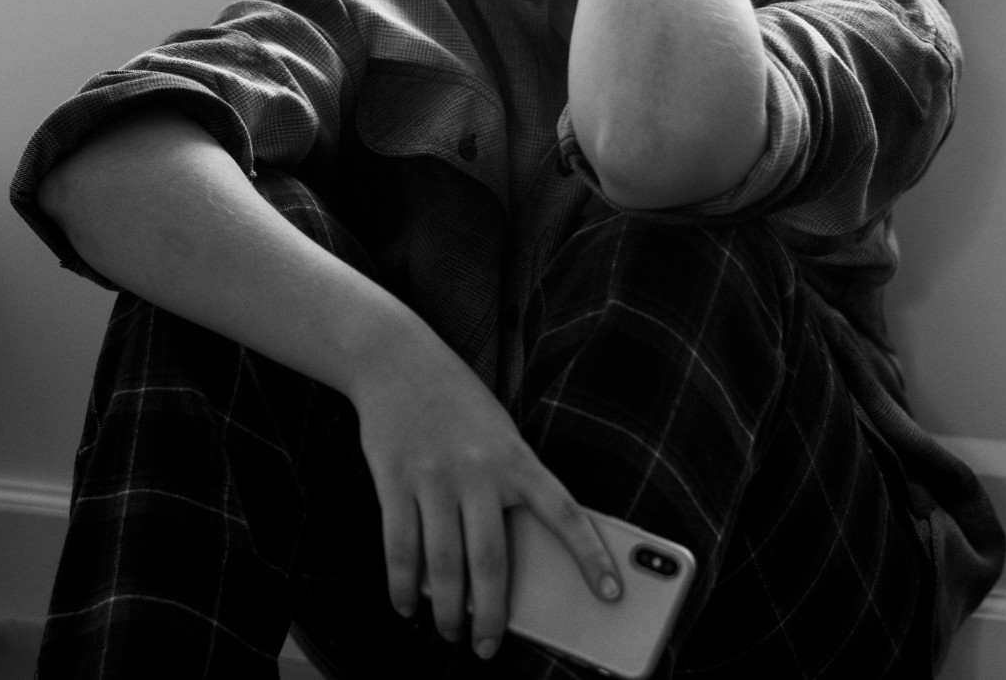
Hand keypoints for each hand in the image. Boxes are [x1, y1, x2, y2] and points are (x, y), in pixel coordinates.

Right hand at [348, 328, 621, 659]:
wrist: (397, 358)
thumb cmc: (456, 403)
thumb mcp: (499, 435)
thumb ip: (508, 490)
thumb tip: (497, 566)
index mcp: (516, 458)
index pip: (565, 513)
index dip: (591, 556)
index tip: (611, 595)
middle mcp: (477, 471)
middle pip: (492, 561)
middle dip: (491, 615)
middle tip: (487, 647)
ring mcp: (433, 477)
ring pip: (444, 563)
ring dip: (447, 610)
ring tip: (449, 633)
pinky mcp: (394, 479)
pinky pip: (400, 545)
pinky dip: (403, 583)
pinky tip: (405, 604)